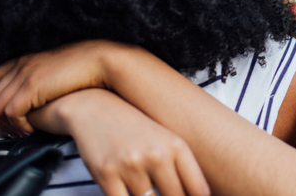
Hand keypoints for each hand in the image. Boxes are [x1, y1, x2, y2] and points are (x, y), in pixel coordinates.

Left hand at [0, 40, 130, 133]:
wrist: (100, 62)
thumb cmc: (86, 68)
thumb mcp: (57, 70)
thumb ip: (42, 78)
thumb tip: (37, 94)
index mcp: (27, 59)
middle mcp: (22, 65)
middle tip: (11, 130)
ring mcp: (25, 75)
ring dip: (7, 124)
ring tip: (22, 132)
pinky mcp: (31, 87)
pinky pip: (11, 112)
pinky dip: (18, 125)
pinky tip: (31, 130)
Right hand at [42, 89, 209, 195]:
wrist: (95, 107)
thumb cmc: (134, 128)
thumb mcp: (164, 139)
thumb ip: (180, 167)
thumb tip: (197, 195)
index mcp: (177, 145)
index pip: (199, 189)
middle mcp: (157, 154)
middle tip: (163, 191)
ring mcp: (132, 165)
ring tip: (145, 188)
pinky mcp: (107, 174)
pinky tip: (128, 192)